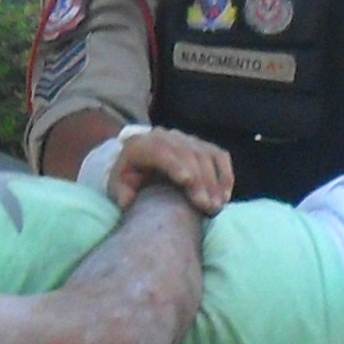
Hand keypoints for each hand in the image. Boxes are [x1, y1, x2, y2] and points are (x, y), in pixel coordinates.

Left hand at [104, 126, 232, 214]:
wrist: (139, 166)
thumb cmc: (128, 181)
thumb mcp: (118, 187)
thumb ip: (121, 193)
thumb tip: (129, 200)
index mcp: (140, 145)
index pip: (160, 150)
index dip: (175, 164)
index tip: (188, 182)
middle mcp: (164, 136)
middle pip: (187, 154)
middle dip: (200, 180)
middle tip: (207, 206)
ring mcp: (185, 139)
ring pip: (205, 155)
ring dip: (214, 181)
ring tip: (216, 206)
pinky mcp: (202, 146)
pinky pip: (219, 156)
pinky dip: (225, 174)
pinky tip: (225, 195)